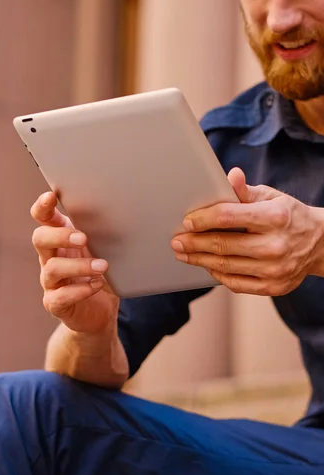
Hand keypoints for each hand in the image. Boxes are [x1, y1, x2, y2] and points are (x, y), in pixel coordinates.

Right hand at [31, 192, 118, 332]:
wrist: (100, 313)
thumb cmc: (100, 273)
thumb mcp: (103, 249)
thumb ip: (102, 233)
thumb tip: (122, 212)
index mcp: (59, 238)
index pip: (43, 218)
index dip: (42, 207)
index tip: (51, 196)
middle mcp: (49, 257)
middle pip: (40, 239)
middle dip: (60, 236)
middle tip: (83, 238)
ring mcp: (50, 282)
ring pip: (52, 268)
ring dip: (79, 265)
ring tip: (103, 266)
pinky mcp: (54, 303)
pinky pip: (60, 296)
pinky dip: (81, 290)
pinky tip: (97, 285)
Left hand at [171, 168, 323, 295]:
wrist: (320, 244)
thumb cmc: (288, 217)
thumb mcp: (272, 197)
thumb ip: (245, 191)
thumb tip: (230, 176)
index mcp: (275, 217)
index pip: (228, 217)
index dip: (202, 220)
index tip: (186, 222)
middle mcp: (275, 245)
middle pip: (222, 245)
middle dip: (193, 243)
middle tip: (176, 241)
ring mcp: (275, 269)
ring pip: (225, 266)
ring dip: (199, 260)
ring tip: (183, 253)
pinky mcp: (273, 287)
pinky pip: (235, 283)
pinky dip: (217, 273)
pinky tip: (205, 265)